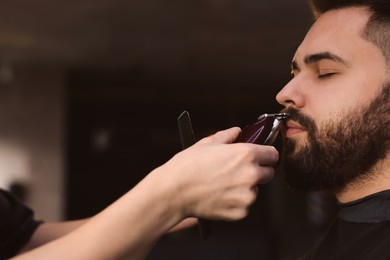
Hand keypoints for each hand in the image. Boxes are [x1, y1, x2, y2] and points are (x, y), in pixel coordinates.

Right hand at [156, 127, 278, 220]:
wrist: (173, 191)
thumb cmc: (188, 166)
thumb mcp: (207, 144)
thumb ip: (227, 136)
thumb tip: (237, 131)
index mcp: (246, 154)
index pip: (273, 154)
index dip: (266, 154)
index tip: (260, 157)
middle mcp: (251, 175)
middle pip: (269, 173)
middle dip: (258, 171)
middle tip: (239, 171)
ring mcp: (247, 196)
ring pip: (255, 190)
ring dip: (246, 188)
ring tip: (224, 185)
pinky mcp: (240, 212)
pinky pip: (245, 205)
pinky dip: (236, 202)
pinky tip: (220, 196)